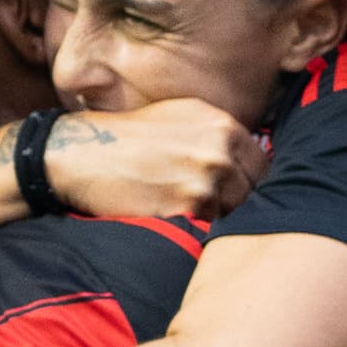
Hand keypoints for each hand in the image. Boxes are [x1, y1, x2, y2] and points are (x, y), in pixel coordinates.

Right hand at [47, 98, 268, 222]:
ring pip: (234, 214)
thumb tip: (247, 157)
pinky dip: (198, 230)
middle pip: (253, 192)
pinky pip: (209, 229)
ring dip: (219, 219)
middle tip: (213, 208)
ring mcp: (206, 180)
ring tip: (192, 214)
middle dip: (236, 202)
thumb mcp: (181, 116)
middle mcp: (220, 149)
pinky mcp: (187, 208)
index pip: (262, 165)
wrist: (84, 153)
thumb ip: (218, 134)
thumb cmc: (130, 136)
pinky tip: (178, 221)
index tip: (235, 191)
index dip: (250, 182)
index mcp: (222, 125)